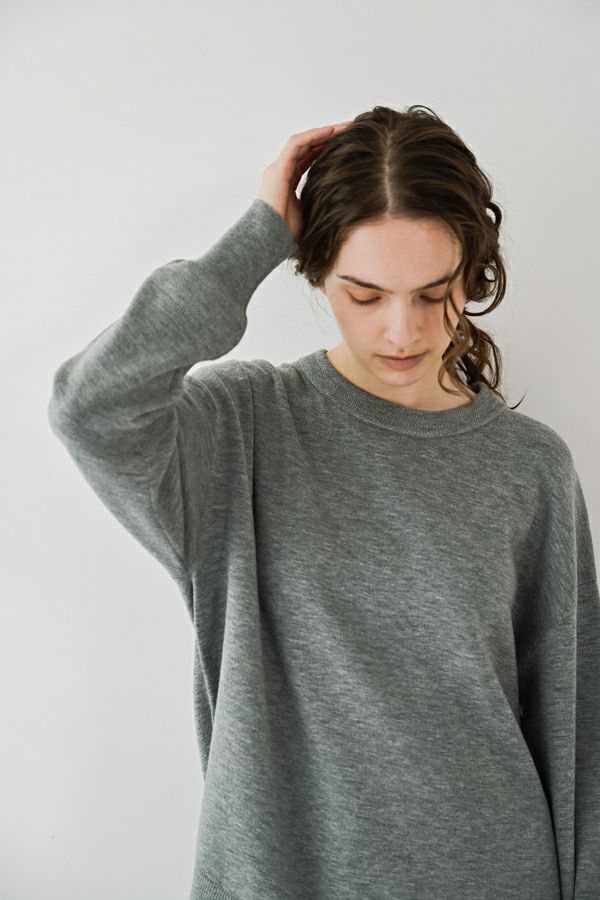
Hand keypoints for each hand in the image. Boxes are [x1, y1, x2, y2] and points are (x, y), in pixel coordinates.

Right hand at [257, 121, 352, 243]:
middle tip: (350, 130)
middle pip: (307, 148)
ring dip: (323, 133)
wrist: (269, 239)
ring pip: (303, 142)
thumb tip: (342, 207)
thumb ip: (318, 203)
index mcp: (289, 183)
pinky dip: (312, 136)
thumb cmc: (286, 233)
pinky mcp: (278, 168)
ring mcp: (278, 169)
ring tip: (344, 127)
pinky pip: (296, 145)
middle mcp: (282, 172)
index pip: (309, 160)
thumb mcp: (309, 214)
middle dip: (328, 138)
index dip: (327, 150)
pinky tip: (329, 131)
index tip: (347, 146)